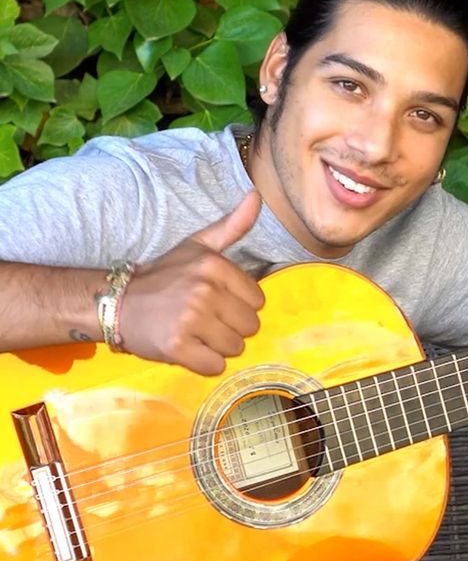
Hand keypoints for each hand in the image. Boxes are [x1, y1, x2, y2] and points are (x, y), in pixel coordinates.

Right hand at [120, 191, 265, 374]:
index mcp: (215, 267)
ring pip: (235, 348)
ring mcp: (190, 319)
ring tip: (192, 332)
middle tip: (201, 319)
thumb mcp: (198, 246)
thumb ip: (233, 226)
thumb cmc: (164, 277)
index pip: (258, 302)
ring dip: (216, 346)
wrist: (116, 302)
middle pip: (250, 327)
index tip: (214, 301)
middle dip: (230, 328)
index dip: (238, 306)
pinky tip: (186, 347)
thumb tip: (257, 195)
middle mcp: (205, 291)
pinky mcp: (177, 346)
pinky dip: (203, 363)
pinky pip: (215, 366)